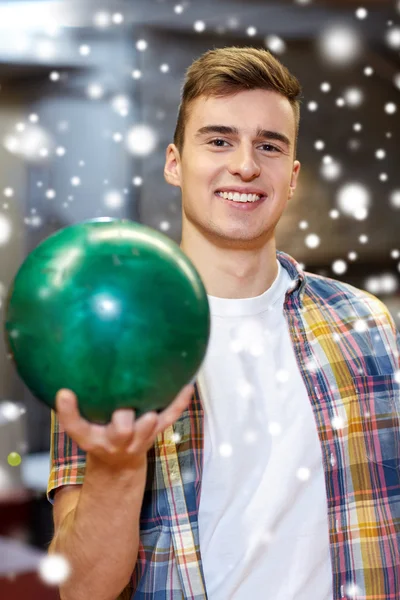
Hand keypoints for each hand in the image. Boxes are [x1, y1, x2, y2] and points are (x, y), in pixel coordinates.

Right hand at [55, 385, 193, 468]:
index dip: (68, 412)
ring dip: (154, 410)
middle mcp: (115, 441)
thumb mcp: (81, 426)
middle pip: (120, 431)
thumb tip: (67, 371)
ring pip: (149, 425)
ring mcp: (139, 438)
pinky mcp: (156, 432)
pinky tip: (188, 383)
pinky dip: (180, 401)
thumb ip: (75, 407)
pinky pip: (170, 416)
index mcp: (91, 438)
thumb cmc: (97, 436)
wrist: (118, 465)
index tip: (64, 393)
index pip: (75, 427)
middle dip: (123, 417)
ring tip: (162, 381)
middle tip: (123, 402)